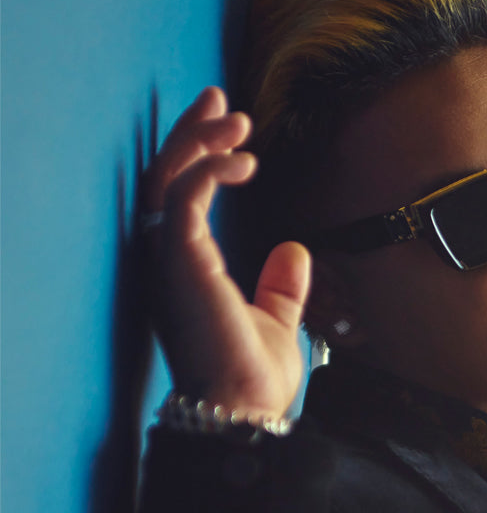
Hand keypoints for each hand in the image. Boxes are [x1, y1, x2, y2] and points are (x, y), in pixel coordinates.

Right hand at [144, 86, 309, 420]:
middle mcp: (168, 261)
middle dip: (193, 133)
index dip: (200, 157)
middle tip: (222, 101)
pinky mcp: (182, 260)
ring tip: (240, 122)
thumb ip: (281, 287)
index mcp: (185, 271)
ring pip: (169, 177)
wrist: (246, 411)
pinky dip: (210, 168)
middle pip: (166, 178)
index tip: (232, 132)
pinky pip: (185, 193)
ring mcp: (169, 260)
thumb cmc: (252, 378)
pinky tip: (245, 160)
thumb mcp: (275, 321)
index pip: (181, 200)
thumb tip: (295, 251)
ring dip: (201, 141)